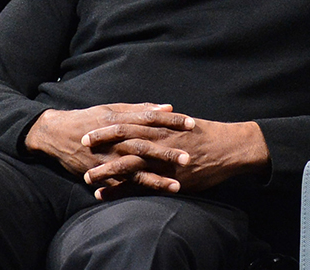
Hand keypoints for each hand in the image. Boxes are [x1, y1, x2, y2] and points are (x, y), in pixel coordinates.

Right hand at [23, 103, 195, 193]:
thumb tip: (168, 107)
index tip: (192, 123)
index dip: (172, 121)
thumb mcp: (114, 109)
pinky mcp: (101, 174)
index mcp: (122, 120)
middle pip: (146, 146)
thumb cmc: (90, 119)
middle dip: (167, 153)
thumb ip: (141, 109)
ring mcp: (108, 158)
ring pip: (135, 169)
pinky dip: (134, 192)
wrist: (57, 134)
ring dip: (156, 178)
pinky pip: (120, 185)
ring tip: (176, 186)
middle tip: (189, 158)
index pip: (151, 119)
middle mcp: (116, 139)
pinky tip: (150, 198)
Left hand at [83, 118, 269, 199]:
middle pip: (122, 141)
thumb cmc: (206, 134)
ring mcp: (162, 161)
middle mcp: (157, 141)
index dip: (106, 126)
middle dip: (101, 143)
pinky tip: (104, 196)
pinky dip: (120, 191)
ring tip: (87, 176)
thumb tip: (152, 113)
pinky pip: (139, 186)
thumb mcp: (182, 123)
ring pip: (127, 165)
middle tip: (81, 145)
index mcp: (160, 126)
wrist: (228, 148)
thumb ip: (164, 120)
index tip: (89, 129)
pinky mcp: (167, 179)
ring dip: (105, 171)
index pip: (127, 123)